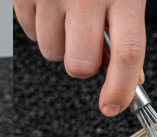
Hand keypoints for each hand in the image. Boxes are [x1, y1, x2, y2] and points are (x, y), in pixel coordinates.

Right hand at [15, 0, 145, 115]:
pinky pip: (28, 31)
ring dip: (60, 42)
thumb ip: (128, 28)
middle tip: (88, 42)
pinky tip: (51, 2)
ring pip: (51, 52)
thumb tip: (129, 76)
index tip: (113, 105)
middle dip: (83, 64)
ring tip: (68, 11)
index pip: (126, 53)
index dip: (120, 88)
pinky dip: (39, 24)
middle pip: (79, 65)